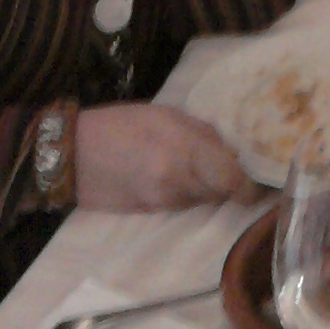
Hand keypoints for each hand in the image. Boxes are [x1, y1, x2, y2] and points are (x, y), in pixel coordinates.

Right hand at [75, 102, 257, 209]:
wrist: (71, 155)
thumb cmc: (121, 124)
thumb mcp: (166, 115)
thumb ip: (202, 133)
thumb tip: (230, 151)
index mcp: (183, 150)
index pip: (231, 180)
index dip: (249, 186)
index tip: (258, 184)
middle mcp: (176, 181)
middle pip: (219, 193)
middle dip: (229, 184)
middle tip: (233, 169)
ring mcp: (160, 202)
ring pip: (200, 202)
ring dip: (206, 189)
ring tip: (200, 169)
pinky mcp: (148, 213)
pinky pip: (179, 207)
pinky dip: (186, 195)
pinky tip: (177, 178)